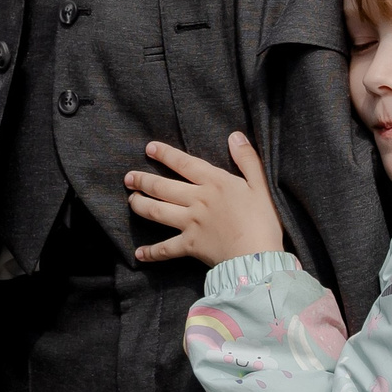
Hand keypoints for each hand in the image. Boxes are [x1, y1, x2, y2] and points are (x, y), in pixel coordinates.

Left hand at [126, 134, 285, 265]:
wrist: (257, 256)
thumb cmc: (263, 220)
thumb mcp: (261, 184)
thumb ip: (247, 159)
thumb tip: (235, 136)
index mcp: (214, 183)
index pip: (184, 164)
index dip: (165, 154)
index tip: (148, 148)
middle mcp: (197, 200)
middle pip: (162, 187)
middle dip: (143, 180)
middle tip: (128, 177)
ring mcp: (190, 223)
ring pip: (157, 211)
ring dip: (140, 205)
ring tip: (130, 201)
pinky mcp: (189, 245)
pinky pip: (165, 249)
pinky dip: (151, 252)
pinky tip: (139, 254)